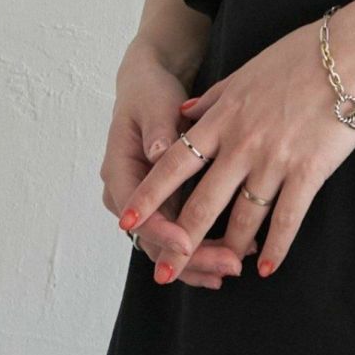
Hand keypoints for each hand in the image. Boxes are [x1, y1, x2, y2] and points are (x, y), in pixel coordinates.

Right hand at [100, 40, 257, 288]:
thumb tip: (158, 151)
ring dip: (200, 259)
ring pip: (167, 245)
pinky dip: (204, 247)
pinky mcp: (164, 203)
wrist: (151, 87)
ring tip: (234, 267)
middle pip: (153, 240)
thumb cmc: (152, 93)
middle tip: (228, 266)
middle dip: (189, 258)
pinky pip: (180, 233)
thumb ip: (158, 128)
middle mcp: (129, 194)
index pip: (137, 214)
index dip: (162, 233)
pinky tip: (232, 256)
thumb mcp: (154, 103)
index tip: (189, 242)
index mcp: (119, 171)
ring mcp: (146, 203)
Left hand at [114, 5, 354, 284]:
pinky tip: (268, 266)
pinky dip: (275, 246)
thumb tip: (184, 116)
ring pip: (242, 217)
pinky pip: (286, 217)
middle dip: (180, 243)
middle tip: (165, 273)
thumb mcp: (244, 73)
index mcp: (221, 119)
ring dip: (229, 247)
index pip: (174, 165)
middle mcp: (240, 144)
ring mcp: (273, 159)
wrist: (348, 56)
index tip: (129, 221)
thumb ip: (212, 100)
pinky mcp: (307, 170)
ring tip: (222, 267)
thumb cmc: (298, 58)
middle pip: (202, 203)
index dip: (150, 197)